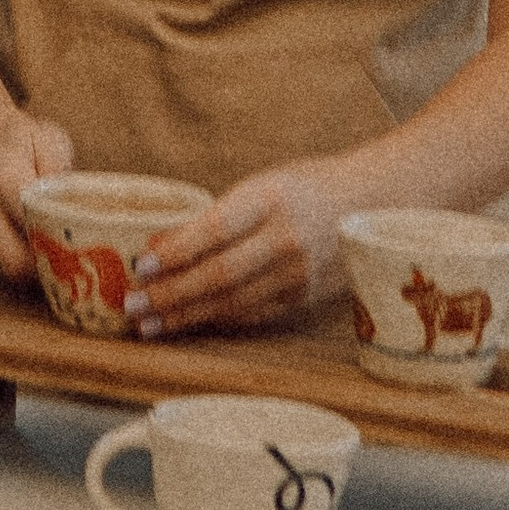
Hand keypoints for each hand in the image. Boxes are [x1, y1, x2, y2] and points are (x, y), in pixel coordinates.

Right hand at [0, 106, 74, 280]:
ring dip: (39, 271)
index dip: (61, 242)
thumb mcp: (48, 140)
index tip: (85, 247)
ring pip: (11, 271)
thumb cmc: (18, 140)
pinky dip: (27, 266)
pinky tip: (45, 251)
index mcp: (2, 179)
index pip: (32, 225)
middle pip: (18, 262)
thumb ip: (61, 173)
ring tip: (66, 259)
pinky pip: (4, 268)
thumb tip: (73, 207)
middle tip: (78, 264)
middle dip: (50, 269)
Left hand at [123, 161, 351, 336]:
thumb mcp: (263, 185)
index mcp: (271, 198)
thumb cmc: (308, 186)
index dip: (175, 250)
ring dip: (186, 315)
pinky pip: (254, 314)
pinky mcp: (306, 297)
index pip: (215, 228)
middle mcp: (287, 238)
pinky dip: (217, 321)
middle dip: (171, 293)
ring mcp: (300, 273)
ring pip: (234, 302)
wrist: (376, 200)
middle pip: (220, 274)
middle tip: (132, 306)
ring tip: (149, 324)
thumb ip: (216, 216)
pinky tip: (189, 324)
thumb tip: (159, 245)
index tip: (140, 264)